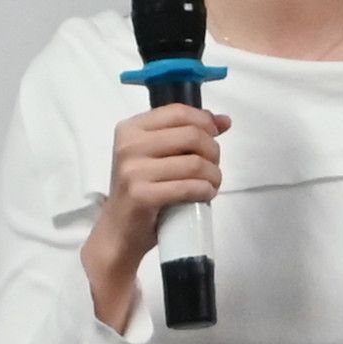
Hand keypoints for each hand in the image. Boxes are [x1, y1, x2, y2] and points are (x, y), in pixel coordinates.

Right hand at [80, 106, 230, 327]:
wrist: (118, 232)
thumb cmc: (141, 191)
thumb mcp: (157, 156)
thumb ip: (185, 134)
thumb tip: (224, 121)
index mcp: (130, 129)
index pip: (178, 112)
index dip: (205, 121)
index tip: (216, 135)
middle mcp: (128, 145)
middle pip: (192, 135)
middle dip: (213, 152)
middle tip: (213, 167)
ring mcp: (133, 171)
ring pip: (195, 163)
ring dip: (214, 176)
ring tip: (211, 184)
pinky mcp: (141, 196)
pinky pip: (189, 187)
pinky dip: (206, 191)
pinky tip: (205, 195)